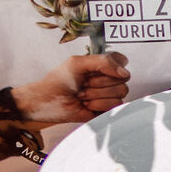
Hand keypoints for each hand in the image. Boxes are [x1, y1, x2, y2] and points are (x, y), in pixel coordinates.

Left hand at [15, 50, 129, 126]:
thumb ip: (103, 61)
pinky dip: (99, 105)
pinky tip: (87, 105)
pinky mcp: (105, 110)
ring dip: (97, 94)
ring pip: (120, 92)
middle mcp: (106, 80)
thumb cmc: (57, 82)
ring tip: (83, 96)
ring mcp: (106, 95)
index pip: (121, 61)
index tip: (97, 71)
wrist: (46, 103)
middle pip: (123, 78)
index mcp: (101, 65)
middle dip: (100, 83)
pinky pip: (115, 106)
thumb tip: (124, 72)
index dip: (112, 67)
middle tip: (84, 84)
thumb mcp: (77, 63)